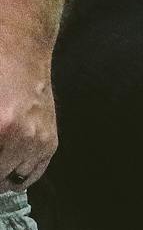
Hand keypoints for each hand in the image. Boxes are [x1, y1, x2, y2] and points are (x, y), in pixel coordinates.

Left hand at [0, 39, 59, 188]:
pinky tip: (8, 166)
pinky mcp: (51, 142)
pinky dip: (18, 174)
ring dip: (3, 177)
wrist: (21, 50)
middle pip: (3, 178)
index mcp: (2, 129)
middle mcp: (24, 141)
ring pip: (17, 180)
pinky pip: (34, 172)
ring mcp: (40, 143)